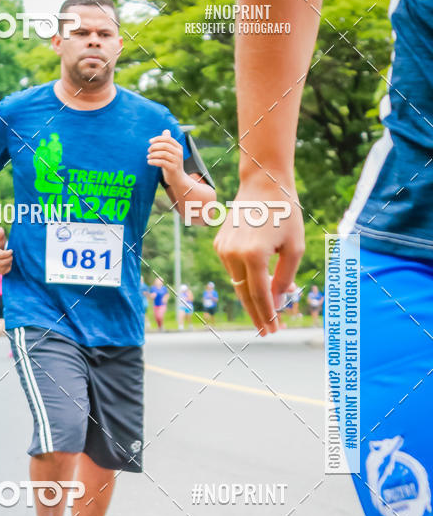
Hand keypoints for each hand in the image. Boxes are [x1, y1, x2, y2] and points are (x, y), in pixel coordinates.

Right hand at [0, 227, 12, 274]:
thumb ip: (0, 233)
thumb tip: (0, 230)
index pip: (1, 255)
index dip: (8, 253)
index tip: (11, 250)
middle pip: (1, 263)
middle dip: (9, 259)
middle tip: (12, 255)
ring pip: (2, 269)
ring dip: (8, 264)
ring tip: (10, 259)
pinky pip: (2, 272)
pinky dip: (7, 269)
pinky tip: (8, 263)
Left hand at [147, 129, 184, 186]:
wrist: (178, 179)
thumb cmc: (172, 164)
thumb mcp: (170, 152)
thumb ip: (168, 142)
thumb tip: (166, 130)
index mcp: (178, 147)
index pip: (168, 139)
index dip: (158, 139)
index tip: (150, 142)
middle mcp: (179, 153)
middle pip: (165, 145)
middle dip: (154, 147)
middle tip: (148, 150)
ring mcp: (176, 161)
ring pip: (163, 154)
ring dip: (153, 155)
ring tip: (148, 157)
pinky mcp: (173, 168)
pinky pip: (162, 162)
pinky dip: (154, 161)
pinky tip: (149, 162)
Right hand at [213, 182, 303, 335]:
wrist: (263, 184)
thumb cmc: (285, 213)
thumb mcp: (294, 247)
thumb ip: (285, 277)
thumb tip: (278, 303)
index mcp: (254, 255)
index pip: (260, 295)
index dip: (268, 315)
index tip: (274, 330)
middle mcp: (233, 254)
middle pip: (244, 294)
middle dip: (257, 314)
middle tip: (267, 331)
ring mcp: (223, 249)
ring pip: (237, 282)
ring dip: (252, 296)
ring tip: (270, 308)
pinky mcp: (219, 245)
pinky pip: (233, 269)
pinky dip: (246, 279)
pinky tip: (259, 283)